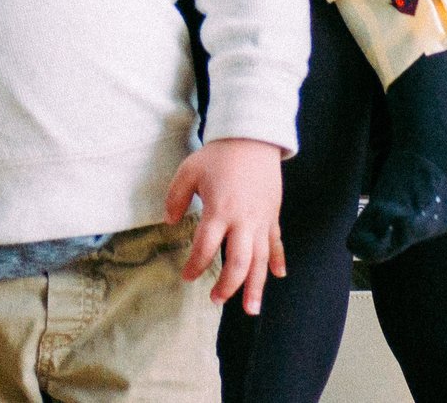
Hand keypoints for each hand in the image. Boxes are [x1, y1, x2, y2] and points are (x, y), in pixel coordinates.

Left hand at [165, 137, 286, 313]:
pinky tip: (277, 276)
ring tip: (250, 309)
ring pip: (260, 261)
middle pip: (237, 263)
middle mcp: (242, 220)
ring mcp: (261, 220)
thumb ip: (175, 197)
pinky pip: (276, 243)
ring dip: (255, 286)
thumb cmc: (219, 155)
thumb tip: (169, 221)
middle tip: (216, 300)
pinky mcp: (272, 215)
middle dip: (227, 286)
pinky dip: (277, 260)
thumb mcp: (189, 170)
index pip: (205, 248)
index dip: (195, 266)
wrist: (253, 139)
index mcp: (219, 210)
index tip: (187, 276)